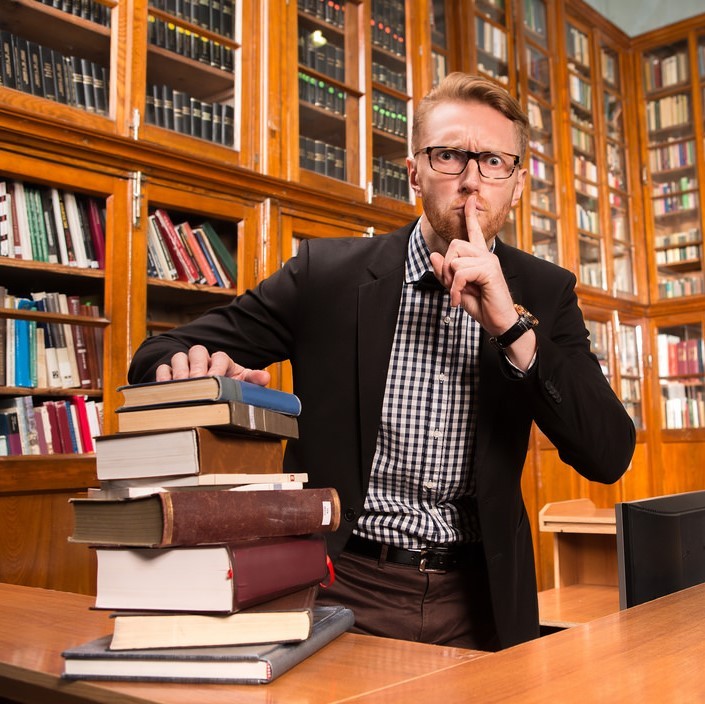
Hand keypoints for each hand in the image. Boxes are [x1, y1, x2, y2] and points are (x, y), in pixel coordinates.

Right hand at [155, 344, 270, 385]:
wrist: (210, 397)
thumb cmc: (228, 389)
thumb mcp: (241, 385)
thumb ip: (252, 380)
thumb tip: (265, 377)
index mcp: (222, 361)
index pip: (219, 356)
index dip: (217, 366)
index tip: (216, 379)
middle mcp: (203, 360)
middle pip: (197, 351)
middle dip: (197, 367)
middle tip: (198, 383)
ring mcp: (185, 365)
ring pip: (178, 357)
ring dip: (180, 372)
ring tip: (183, 388)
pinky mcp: (170, 374)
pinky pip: (163, 369)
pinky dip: (164, 378)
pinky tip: (168, 390)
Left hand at [428, 195, 516, 334]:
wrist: (498, 322)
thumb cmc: (480, 305)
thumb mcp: (456, 289)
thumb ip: (444, 272)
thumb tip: (433, 254)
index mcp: (479, 257)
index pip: (474, 232)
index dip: (470, 216)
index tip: (470, 200)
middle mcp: (486, 255)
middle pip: (454, 245)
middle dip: (445, 266)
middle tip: (451, 286)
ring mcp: (489, 261)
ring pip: (455, 260)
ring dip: (450, 281)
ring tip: (458, 294)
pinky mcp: (490, 270)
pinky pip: (461, 273)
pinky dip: (454, 289)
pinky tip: (457, 300)